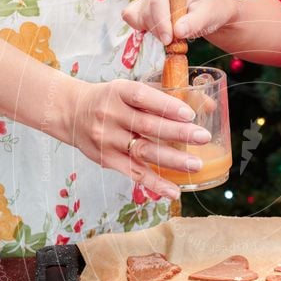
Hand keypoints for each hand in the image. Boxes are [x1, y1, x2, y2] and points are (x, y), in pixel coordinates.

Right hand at [66, 78, 211, 199]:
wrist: (72, 113)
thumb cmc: (111, 99)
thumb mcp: (131, 89)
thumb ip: (165, 95)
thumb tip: (208, 105)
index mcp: (119, 91)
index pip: (144, 97)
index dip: (167, 106)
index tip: (190, 114)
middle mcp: (111, 114)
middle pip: (148, 126)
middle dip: (178, 133)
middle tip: (203, 137)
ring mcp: (108, 139)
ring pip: (143, 151)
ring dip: (172, 160)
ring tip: (195, 165)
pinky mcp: (106, 159)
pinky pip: (133, 173)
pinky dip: (155, 183)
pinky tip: (173, 190)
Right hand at [122, 0, 238, 43]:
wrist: (211, 15)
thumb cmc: (212, 10)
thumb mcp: (210, 14)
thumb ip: (195, 22)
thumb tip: (178, 31)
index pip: (157, 0)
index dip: (161, 21)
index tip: (168, 39)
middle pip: (146, 11)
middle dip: (160, 30)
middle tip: (175, 42)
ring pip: (138, 18)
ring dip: (154, 32)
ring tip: (173, 36)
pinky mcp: (145, 10)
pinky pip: (133, 19)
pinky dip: (143, 30)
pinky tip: (159, 34)